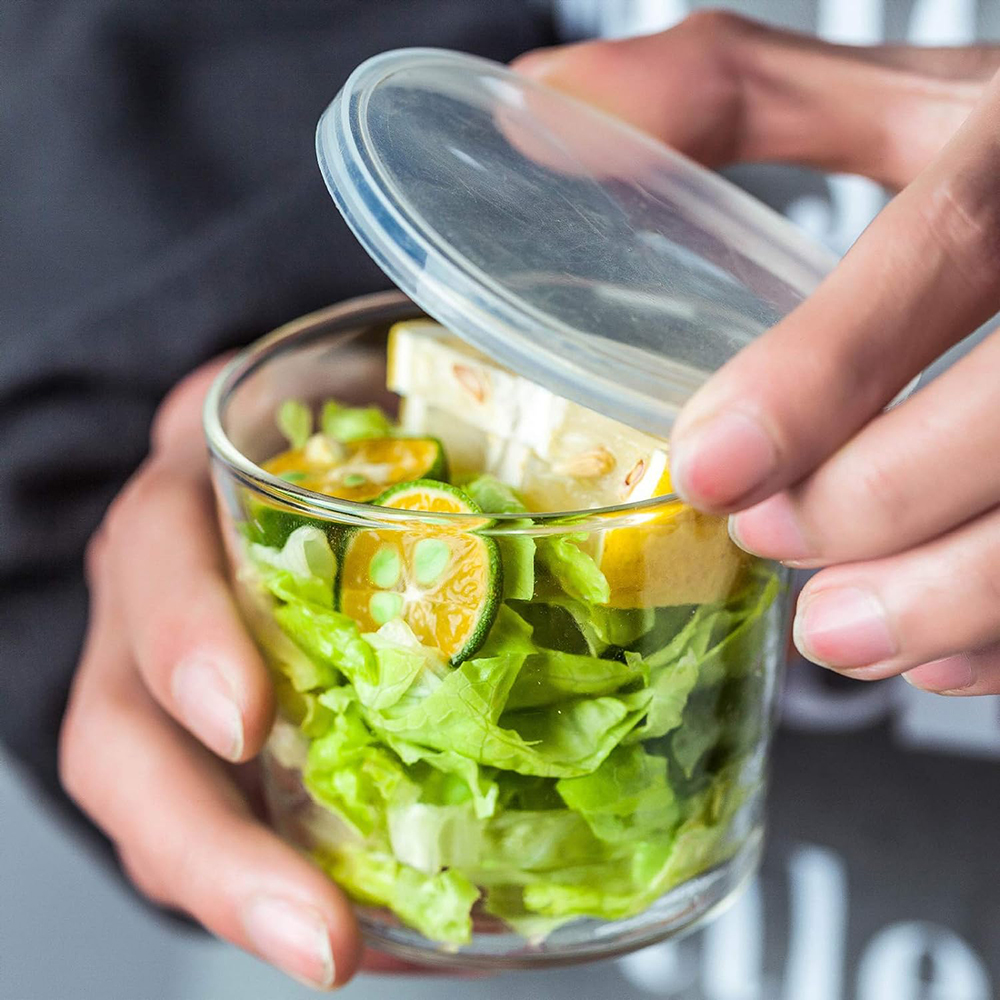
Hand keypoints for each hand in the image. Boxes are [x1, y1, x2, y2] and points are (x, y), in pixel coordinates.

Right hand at [59, 360, 425, 988]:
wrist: (294, 442)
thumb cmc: (335, 421)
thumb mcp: (361, 398)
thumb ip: (434, 428)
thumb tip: (643, 490)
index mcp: (197, 492)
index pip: (153, 559)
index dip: (187, 641)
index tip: (249, 719)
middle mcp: (167, 596)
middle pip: (126, 724)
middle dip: (207, 840)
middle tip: (312, 929)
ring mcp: (175, 671)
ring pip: (161, 797)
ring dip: (243, 885)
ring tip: (335, 948)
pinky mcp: (214, 726)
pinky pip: (225, 812)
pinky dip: (281, 870)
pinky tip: (365, 917)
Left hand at [515, 14, 999, 694]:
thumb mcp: (895, 104)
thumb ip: (735, 96)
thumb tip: (550, 104)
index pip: (937, 257)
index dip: (820, 374)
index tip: (713, 465)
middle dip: (869, 505)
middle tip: (770, 539)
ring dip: (943, 600)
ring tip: (839, 630)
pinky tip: (943, 649)